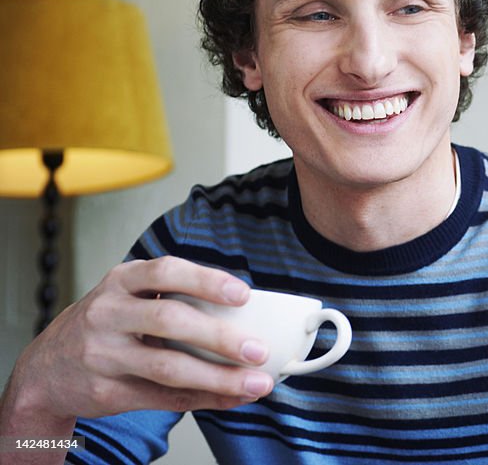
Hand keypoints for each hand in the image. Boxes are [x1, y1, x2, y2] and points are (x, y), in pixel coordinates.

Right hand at [3, 257, 274, 424]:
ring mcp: (104, 354)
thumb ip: (174, 298)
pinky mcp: (106, 391)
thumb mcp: (128, 298)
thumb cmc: (109, 325)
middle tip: (258, 349)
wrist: (45, 370)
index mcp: (120, 281)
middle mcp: (108, 314)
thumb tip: (248, 315)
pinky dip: (204, 398)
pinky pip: (163, 397)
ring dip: (219, 378)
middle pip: (170, 321)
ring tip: (256, 382)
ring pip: (168, 367)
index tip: (243, 294)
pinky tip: (232, 397)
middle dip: (220, 336)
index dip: (206, 281)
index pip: (165, 272)